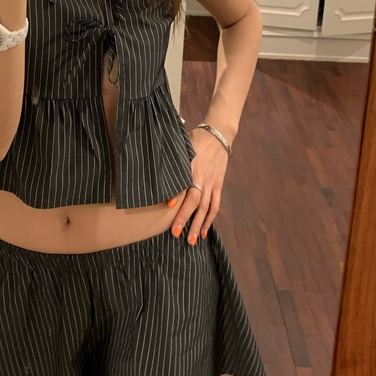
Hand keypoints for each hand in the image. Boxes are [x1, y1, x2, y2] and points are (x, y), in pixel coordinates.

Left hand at [166, 128, 228, 244]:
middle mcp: (202, 176)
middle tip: (175, 233)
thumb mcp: (182, 146)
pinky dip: (210, 220)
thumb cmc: (194, 140)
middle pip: (195, 199)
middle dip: (185, 217)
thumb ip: (173, 160)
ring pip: (206, 207)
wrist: (218, 135)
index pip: (184, 181)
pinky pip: (215, 205)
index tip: (168, 205)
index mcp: (191, 164)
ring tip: (190, 240)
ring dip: (198, 224)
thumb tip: (156, 173)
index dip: (177, 193)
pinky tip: (203, 232)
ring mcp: (212, 183)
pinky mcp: (219, 186)